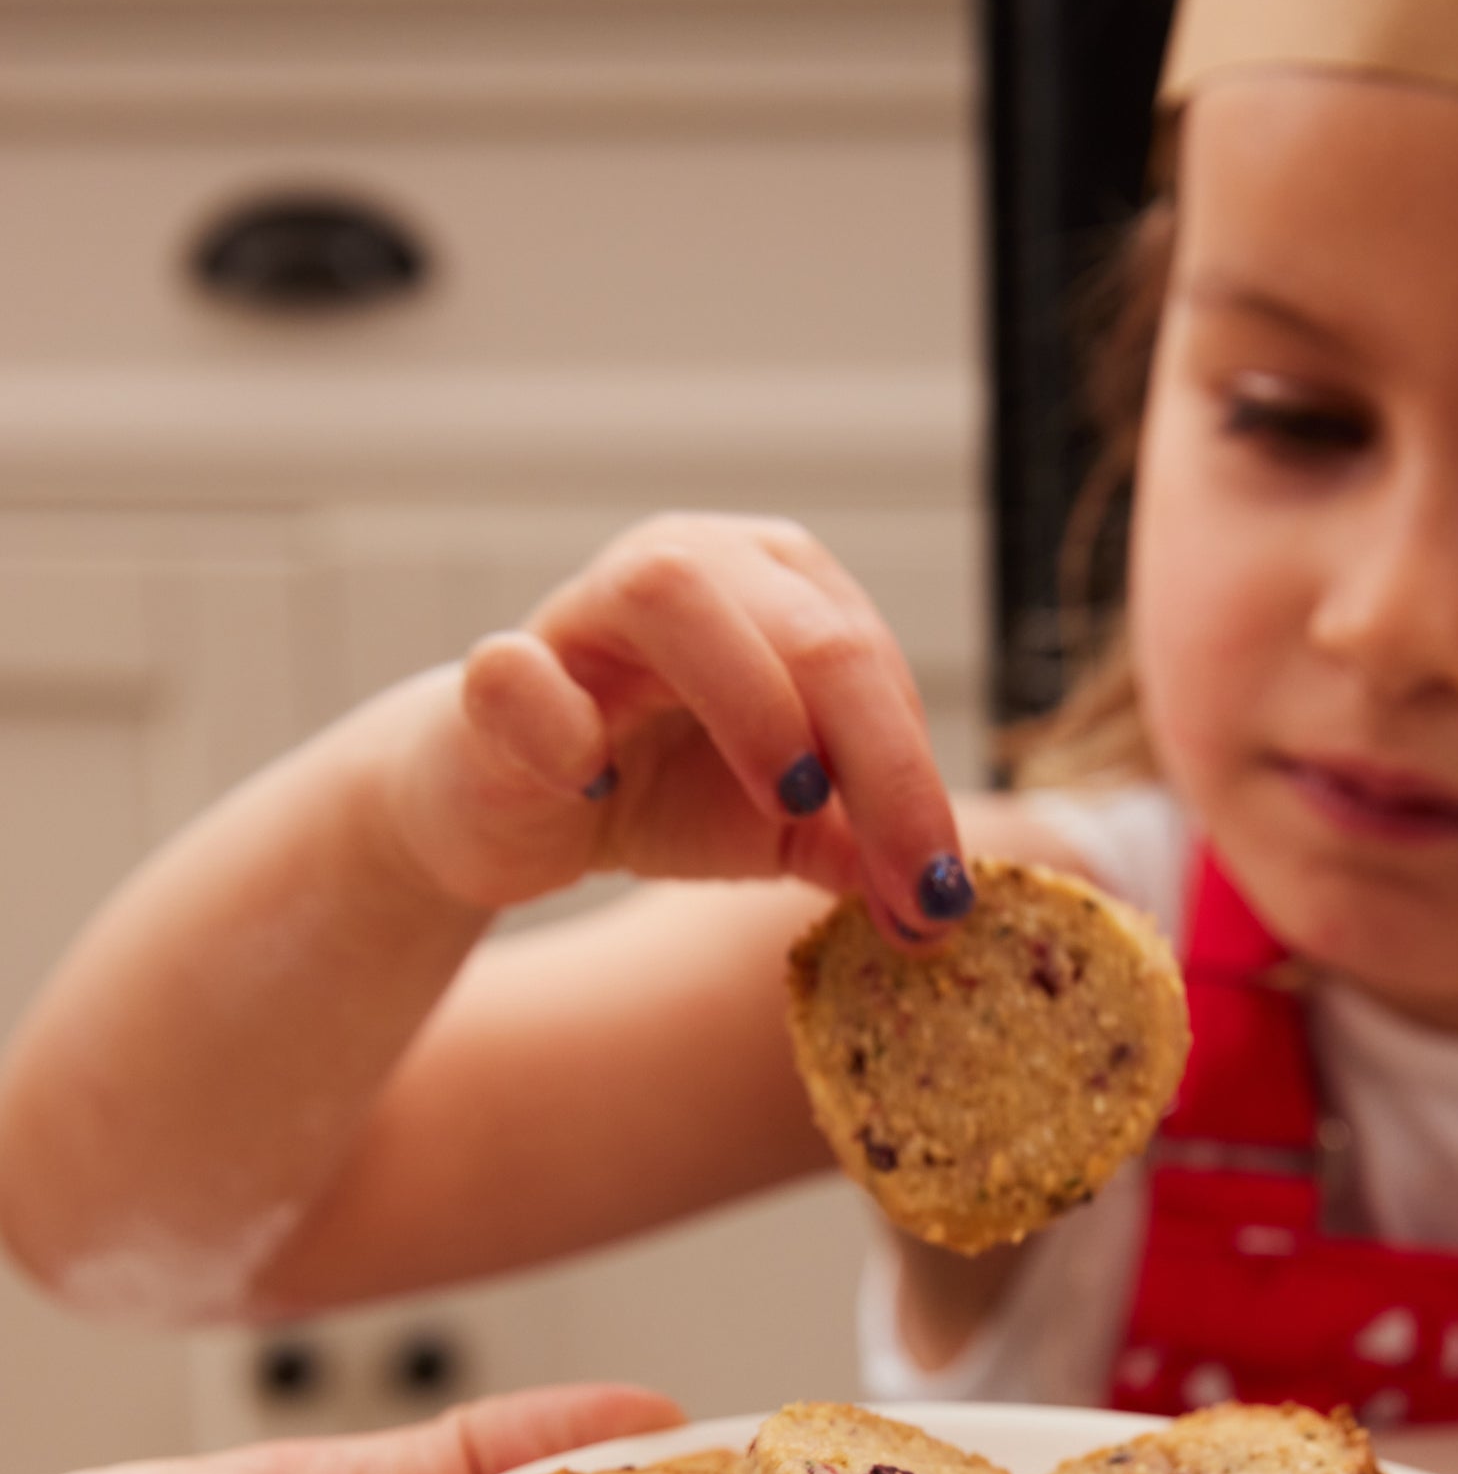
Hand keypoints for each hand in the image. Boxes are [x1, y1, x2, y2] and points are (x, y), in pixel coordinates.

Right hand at [381, 514, 970, 938]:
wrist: (508, 811)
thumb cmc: (656, 789)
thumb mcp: (785, 829)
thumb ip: (864, 851)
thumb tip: (945, 910)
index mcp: (783, 586)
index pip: (876, 667)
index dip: (921, 787)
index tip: (945, 901)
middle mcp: (697, 564)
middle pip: (813, 632)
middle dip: (882, 767)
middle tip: (914, 885)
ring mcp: (588, 607)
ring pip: (676, 594)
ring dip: (752, 700)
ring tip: (793, 802)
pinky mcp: (495, 673)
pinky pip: (517, 672)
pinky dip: (560, 723)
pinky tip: (596, 788)